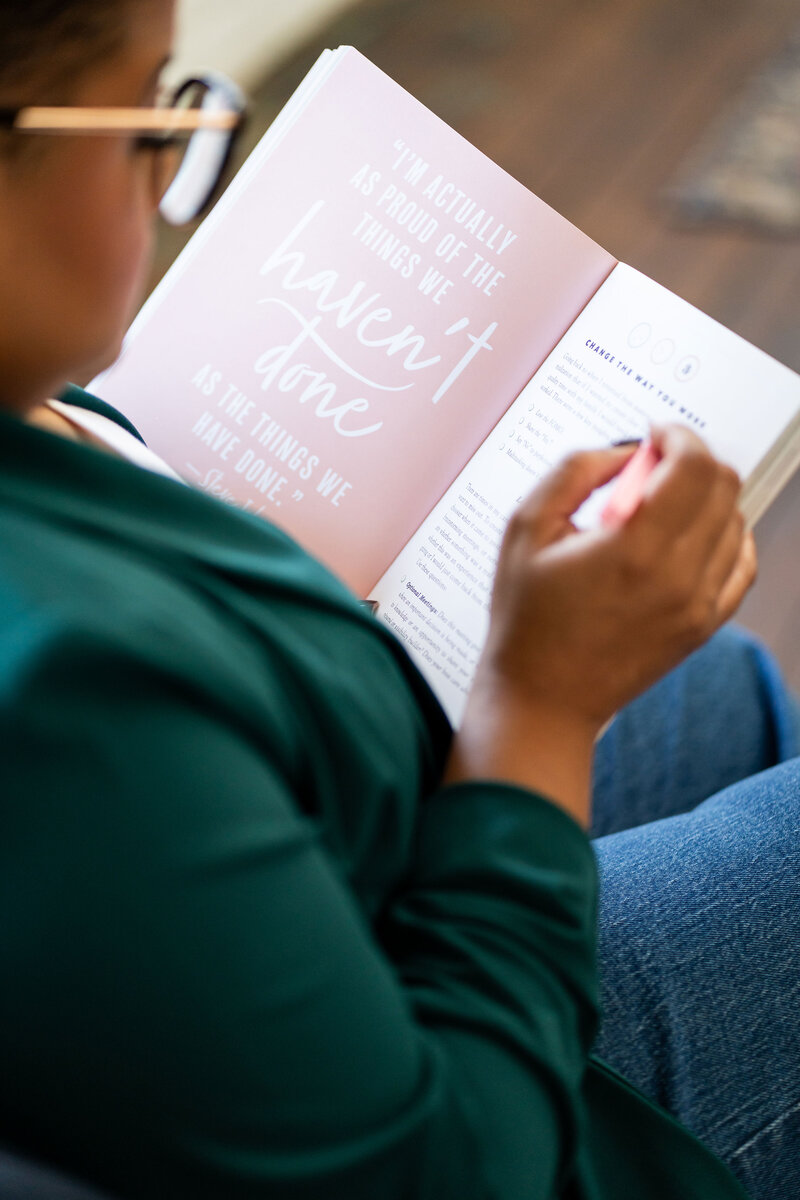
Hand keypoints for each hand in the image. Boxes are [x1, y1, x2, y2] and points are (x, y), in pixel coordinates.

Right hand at [446, 426, 755, 824]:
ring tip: (660, 507)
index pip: (693, 465)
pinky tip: (693, 536)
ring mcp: (697, 605)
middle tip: (653, 467)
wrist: (543, 698)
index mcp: (633, 549)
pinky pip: (742, 564)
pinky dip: (727, 537)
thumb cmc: (527, 621)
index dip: (678, 435)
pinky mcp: (703, 626)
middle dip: (691, 460)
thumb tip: (625, 451)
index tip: (656, 434)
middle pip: (722, 486)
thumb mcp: (526, 530)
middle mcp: (677, 577)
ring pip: (736, 520)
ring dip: (705, 498)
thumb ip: (575, 472)